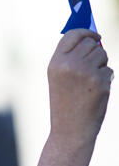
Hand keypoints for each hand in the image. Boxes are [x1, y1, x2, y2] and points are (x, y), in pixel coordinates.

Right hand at [48, 29, 113, 144]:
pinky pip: (109, 70)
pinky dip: (105, 80)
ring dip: (101, 66)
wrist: (69, 132)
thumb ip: (71, 58)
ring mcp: (85, 72)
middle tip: (89, 71)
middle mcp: (69, 65)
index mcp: (55, 63)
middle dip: (95, 52)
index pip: (72, 35)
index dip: (85, 32)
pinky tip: (94, 95)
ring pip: (102, 54)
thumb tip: (94, 39)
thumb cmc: (65, 106)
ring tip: (90, 85)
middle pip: (90, 43)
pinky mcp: (100, 81)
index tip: (95, 36)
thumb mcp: (59, 80)